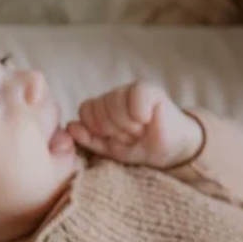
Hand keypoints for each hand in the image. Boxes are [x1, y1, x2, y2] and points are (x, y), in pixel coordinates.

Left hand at [67, 81, 203, 169]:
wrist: (172, 150)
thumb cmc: (141, 148)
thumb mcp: (111, 149)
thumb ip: (89, 139)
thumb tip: (70, 127)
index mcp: (102, 107)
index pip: (85, 111)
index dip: (98, 129)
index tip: (114, 139)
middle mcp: (114, 96)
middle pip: (98, 108)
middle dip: (115, 130)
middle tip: (132, 136)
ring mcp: (131, 90)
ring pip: (114, 102)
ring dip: (128, 125)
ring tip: (141, 130)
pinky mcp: (149, 90)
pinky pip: (135, 96)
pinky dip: (140, 114)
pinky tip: (148, 120)